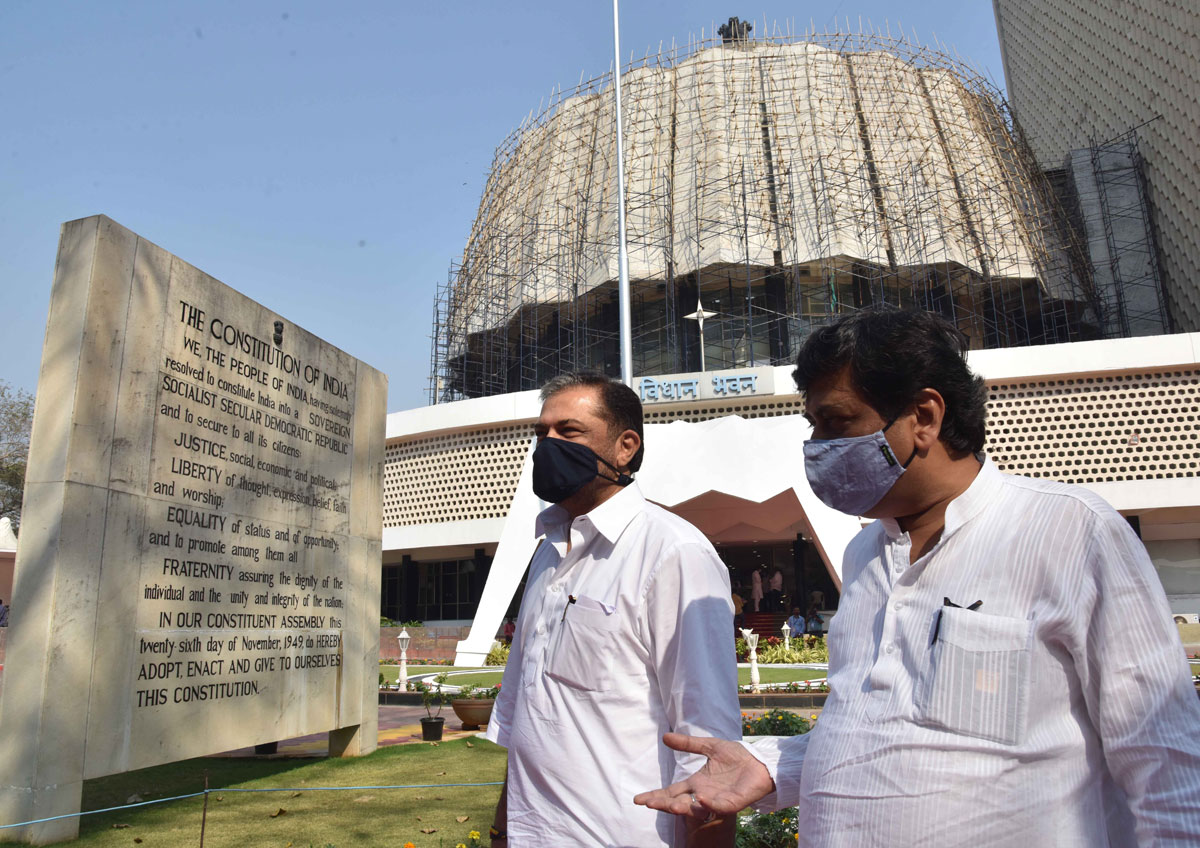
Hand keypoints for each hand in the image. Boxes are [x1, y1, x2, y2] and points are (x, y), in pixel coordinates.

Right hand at [634, 733, 774, 817]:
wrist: (760, 763)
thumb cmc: (737, 757)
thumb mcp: (709, 746)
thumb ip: (688, 744)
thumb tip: (665, 737)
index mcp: (696, 783)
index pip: (672, 792)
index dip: (656, 796)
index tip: (638, 799)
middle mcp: (703, 794)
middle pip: (678, 803)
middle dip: (663, 804)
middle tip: (648, 803)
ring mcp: (716, 800)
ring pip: (695, 809)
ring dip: (682, 808)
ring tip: (669, 805)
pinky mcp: (732, 803)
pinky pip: (718, 807)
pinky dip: (709, 805)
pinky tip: (701, 799)